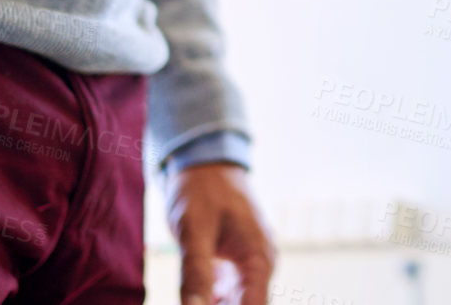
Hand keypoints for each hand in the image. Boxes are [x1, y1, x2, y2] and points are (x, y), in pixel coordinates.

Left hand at [166, 163, 275, 304]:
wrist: (203, 160)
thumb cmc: (201, 190)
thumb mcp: (194, 231)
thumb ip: (196, 274)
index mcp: (260, 259)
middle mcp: (260, 265)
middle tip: (190, 300)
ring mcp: (248, 264)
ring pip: (235, 303)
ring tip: (191, 297)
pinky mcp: (233, 262)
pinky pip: (227, 293)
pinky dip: (210, 301)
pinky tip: (193, 298)